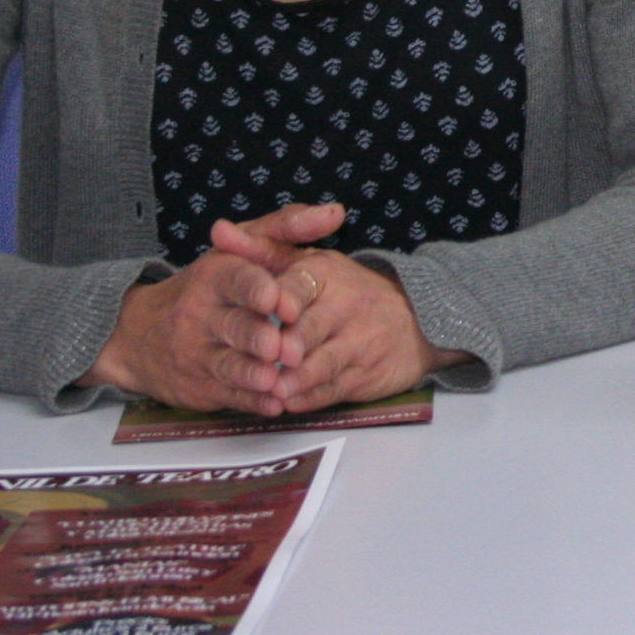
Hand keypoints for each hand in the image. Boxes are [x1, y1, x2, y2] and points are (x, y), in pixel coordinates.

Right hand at [78, 247, 303, 415]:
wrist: (141, 335)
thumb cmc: (209, 288)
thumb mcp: (239, 249)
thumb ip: (287, 228)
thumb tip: (335, 213)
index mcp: (215, 275)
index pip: (236, 280)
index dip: (257, 289)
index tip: (279, 298)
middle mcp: (201, 314)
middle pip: (233, 326)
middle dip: (257, 336)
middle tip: (281, 345)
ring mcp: (197, 353)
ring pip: (228, 364)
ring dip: (254, 374)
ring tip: (277, 379)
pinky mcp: (200, 386)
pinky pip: (228, 394)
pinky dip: (252, 401)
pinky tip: (273, 404)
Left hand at [211, 202, 468, 410]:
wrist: (415, 320)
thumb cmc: (345, 290)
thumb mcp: (308, 261)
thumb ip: (262, 248)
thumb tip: (219, 231)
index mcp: (326, 273)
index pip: (302, 283)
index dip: (288, 297)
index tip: (273, 307)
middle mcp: (346, 305)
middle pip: (312, 328)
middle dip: (291, 343)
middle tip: (270, 355)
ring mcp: (359, 343)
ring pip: (324, 363)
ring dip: (298, 377)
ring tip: (274, 389)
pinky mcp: (364, 376)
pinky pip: (335, 389)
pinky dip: (312, 398)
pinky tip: (291, 402)